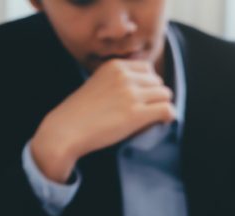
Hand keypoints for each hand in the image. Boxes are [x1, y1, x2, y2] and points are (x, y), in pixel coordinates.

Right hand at [30, 59, 175, 182]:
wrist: (66, 130)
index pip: (147, 69)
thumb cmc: (79, 113)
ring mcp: (131, 94)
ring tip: (151, 119)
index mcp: (115, 66)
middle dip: (155, 97)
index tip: (142, 99)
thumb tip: (143, 90)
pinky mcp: (136, 114)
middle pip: (158, 82)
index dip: (148, 85)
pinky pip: (166, 110)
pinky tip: (162, 122)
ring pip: (165, 95)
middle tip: (146, 112)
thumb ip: (117, 81)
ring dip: (161, 107)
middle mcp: (125, 76)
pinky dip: (168, 116)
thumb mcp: (97, 84)